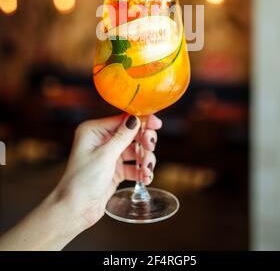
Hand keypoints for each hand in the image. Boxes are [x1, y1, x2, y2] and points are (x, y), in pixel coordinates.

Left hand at [51, 113, 161, 231]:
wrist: (75, 210)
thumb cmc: (82, 181)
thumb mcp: (105, 156)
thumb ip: (123, 136)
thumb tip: (136, 118)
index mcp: (94, 131)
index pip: (122, 120)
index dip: (141, 121)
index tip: (156, 124)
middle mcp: (101, 140)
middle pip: (131, 134)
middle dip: (144, 142)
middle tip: (150, 148)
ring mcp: (109, 155)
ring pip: (135, 150)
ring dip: (145, 159)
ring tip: (147, 170)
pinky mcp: (115, 170)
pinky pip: (134, 166)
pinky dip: (141, 171)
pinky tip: (145, 178)